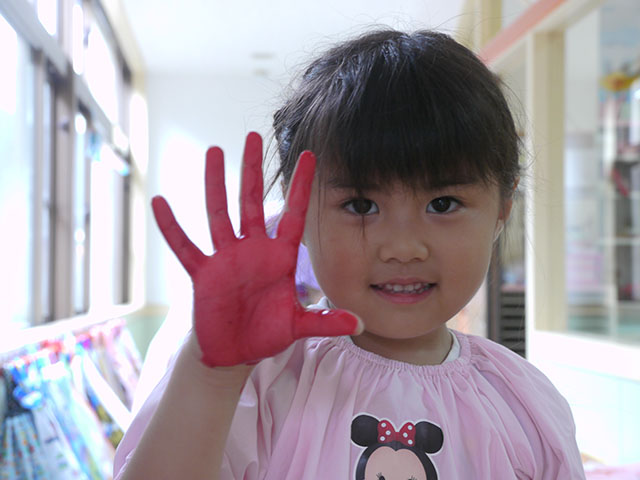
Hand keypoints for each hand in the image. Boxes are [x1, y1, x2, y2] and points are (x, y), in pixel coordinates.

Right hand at [151, 132, 360, 366]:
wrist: (235, 352)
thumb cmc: (267, 334)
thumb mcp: (297, 326)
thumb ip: (325, 321)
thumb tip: (359, 324)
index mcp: (280, 258)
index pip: (294, 215)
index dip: (301, 186)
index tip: (310, 156)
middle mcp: (252, 251)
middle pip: (252, 202)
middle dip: (253, 170)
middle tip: (253, 136)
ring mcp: (226, 259)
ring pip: (219, 213)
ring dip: (216, 183)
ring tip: (214, 151)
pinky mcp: (203, 274)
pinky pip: (185, 247)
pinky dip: (171, 227)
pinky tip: (160, 202)